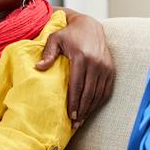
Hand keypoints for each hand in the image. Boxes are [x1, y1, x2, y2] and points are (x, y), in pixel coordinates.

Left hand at [36, 12, 114, 126]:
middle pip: (88, 92)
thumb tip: (38, 68)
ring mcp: (105, 66)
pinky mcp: (111, 69)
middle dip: (82, 110)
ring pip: (98, 93)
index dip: (73, 102)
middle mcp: (96, 63)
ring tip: (82, 120)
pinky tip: (91, 109)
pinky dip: (99, 101)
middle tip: (75, 123)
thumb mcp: (55, 38)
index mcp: (81, 57)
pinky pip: (106, 90)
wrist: (90, 26)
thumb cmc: (69, 34)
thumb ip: (48, 53)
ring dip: (91, 108)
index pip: (77, 85)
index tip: (70, 115)